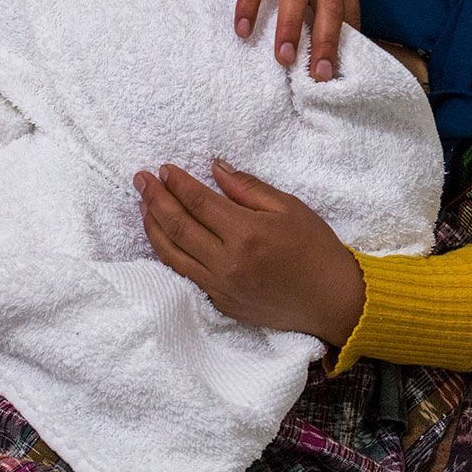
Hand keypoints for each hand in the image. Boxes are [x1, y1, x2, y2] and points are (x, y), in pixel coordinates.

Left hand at [135, 160, 365, 343]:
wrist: (331, 301)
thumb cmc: (316, 248)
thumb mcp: (289, 207)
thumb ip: (247, 188)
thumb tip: (214, 169)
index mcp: (247, 233)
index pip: (199, 202)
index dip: (177, 183)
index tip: (163, 168)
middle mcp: (228, 262)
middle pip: (178, 226)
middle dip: (154, 199)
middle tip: (140, 179)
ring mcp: (221, 286)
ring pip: (172, 253)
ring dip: (152, 226)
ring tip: (143, 205)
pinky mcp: (221, 302)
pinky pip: (184, 274)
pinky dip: (167, 253)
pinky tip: (161, 237)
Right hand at [227, 0, 358, 79]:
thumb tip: (332, 45)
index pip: (348, 7)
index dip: (346, 40)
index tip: (339, 71)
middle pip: (328, 1)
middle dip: (326, 40)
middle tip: (319, 73)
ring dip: (291, 26)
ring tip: (284, 57)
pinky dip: (250, 5)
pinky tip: (243, 29)